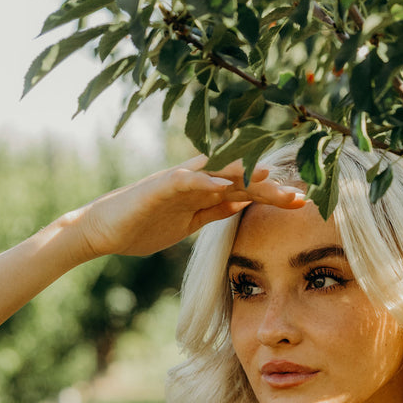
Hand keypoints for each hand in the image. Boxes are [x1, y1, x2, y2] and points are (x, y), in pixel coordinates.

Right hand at [72, 155, 306, 260]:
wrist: (102, 230)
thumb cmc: (143, 226)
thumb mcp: (188, 223)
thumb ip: (215, 211)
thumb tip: (243, 203)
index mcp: (204, 192)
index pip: (245, 189)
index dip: (273, 193)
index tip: (301, 201)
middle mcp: (195, 181)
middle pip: (239, 178)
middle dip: (269, 185)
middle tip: (299, 194)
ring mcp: (177, 181)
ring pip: (216, 172)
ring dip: (244, 173)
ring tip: (271, 174)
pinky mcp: (158, 187)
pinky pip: (185, 181)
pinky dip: (204, 182)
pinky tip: (224, 186)